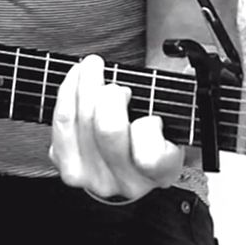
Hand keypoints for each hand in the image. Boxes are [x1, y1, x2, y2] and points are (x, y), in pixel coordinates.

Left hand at [50, 54, 183, 200]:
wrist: (131, 154)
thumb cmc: (155, 126)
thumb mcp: (177, 114)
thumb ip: (183, 92)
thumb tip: (184, 61)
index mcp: (163, 171)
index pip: (151, 157)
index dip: (148, 127)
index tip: (152, 115)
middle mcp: (129, 183)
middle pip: (109, 131)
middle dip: (110, 94)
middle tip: (116, 83)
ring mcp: (95, 180)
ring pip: (80, 122)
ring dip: (85, 84)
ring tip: (93, 67)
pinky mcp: (69, 169)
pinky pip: (61, 123)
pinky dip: (66, 93)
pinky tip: (76, 78)